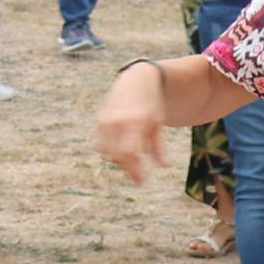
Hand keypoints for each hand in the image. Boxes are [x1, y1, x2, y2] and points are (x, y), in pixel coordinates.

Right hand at [93, 63, 165, 183]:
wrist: (135, 81)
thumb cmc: (151, 105)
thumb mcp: (158, 124)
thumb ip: (158, 147)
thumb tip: (165, 167)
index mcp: (134, 122)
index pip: (130, 153)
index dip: (134, 170)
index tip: (141, 182)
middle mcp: (117, 121)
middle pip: (117, 155)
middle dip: (128, 168)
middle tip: (138, 177)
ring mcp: (105, 121)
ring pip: (107, 152)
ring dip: (119, 160)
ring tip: (132, 160)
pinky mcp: (98, 121)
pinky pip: (101, 144)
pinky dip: (110, 151)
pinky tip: (122, 150)